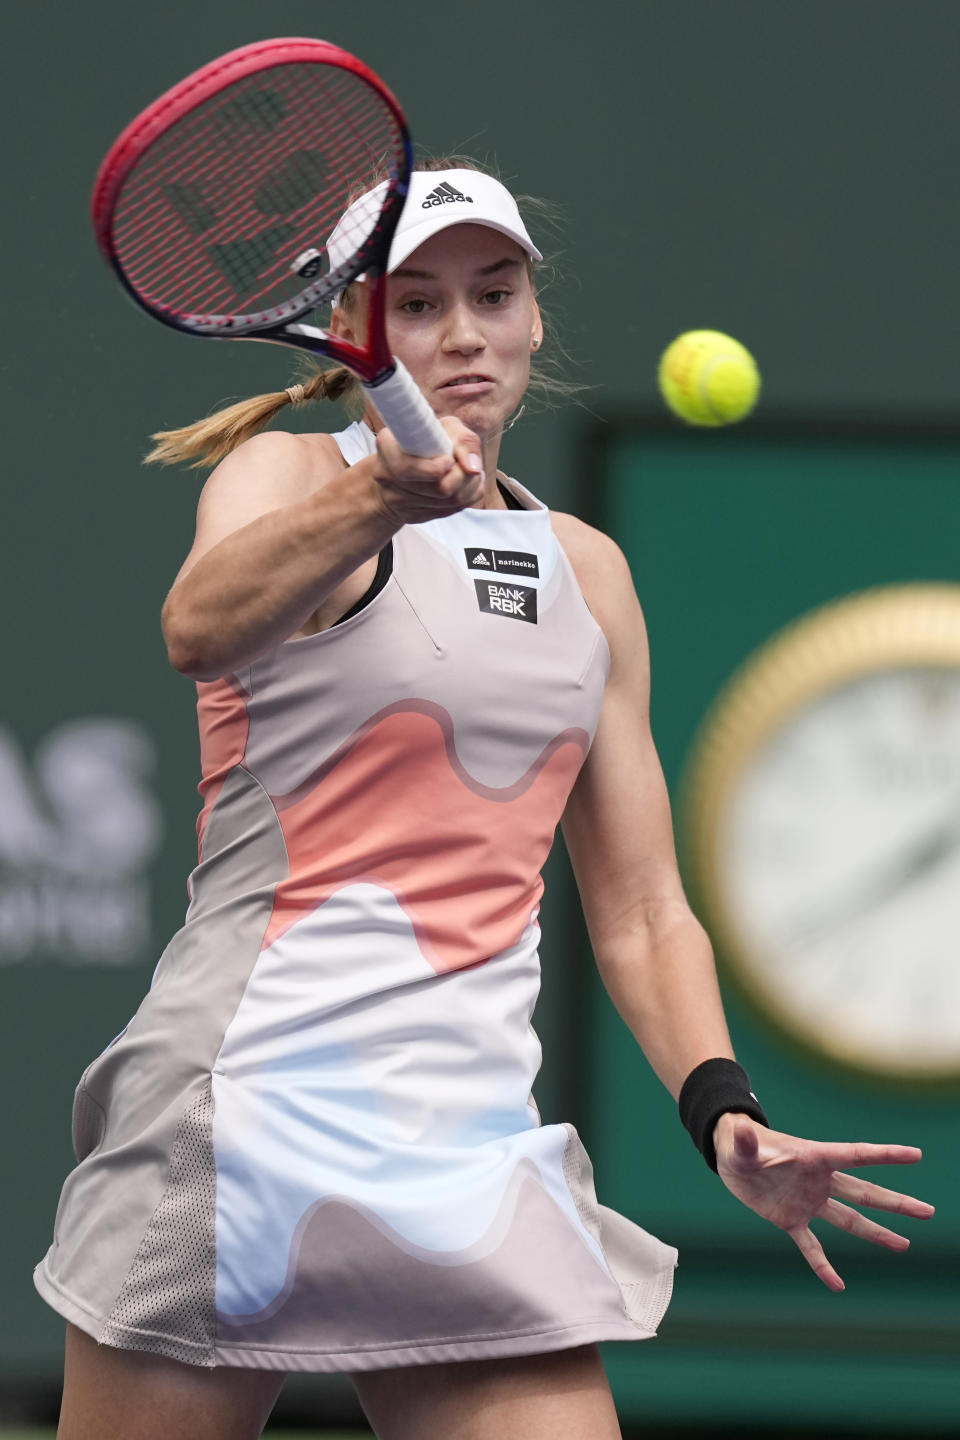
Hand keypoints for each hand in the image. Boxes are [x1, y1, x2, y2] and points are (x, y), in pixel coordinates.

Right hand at [373, 417, 484, 525]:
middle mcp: (386, 475)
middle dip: (463, 477)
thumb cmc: (430, 441)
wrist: (411, 465)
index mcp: (387, 446)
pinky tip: (464, 486)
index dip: (433, 468)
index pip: (406, 468)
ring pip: (447, 502)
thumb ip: (463, 441)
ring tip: (469, 473)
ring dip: (468, 487)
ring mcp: (396, 500)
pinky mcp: (410, 516)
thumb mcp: (446, 428)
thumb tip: (472, 468)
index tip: (449, 460)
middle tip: (469, 466)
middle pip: (437, 488)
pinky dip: (465, 498)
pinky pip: (448, 511)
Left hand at [713, 1113, 934, 1291]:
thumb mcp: (740, 1141)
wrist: (730, 1157)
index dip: (886, 1155)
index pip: (856, 1155)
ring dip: (876, 1232)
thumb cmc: (739, 1142)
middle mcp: (818, 1181)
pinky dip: (823, 1266)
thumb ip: (745, 1139)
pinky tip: (837, 1285)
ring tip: (903, 1245)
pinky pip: (812, 1246)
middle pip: (864, 1193)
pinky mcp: (791, 1220)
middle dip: (895, 1203)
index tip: (916, 1155)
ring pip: (849, 1219)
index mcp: (814, 1157)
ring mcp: (808, 1201)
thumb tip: (741, 1129)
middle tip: (927, 1212)